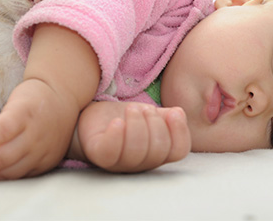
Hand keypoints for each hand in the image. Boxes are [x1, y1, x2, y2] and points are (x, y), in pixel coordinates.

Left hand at [0, 78, 78, 179]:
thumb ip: (0, 125)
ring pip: (13, 169)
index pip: (5, 128)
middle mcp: (36, 133)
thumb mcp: (16, 102)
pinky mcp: (47, 162)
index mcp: (26, 112)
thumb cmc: (31, 100)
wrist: (63, 100)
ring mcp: (43, 149)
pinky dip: (3, 178)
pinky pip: (22, 175)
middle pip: (6, 155)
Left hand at [73, 102, 190, 172]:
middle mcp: (140, 163)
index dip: (180, 132)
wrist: (91, 118)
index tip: (174, 112)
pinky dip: (116, 135)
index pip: (178, 151)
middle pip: (158, 151)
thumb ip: (165, 117)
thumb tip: (178, 113)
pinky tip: (117, 121)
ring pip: (136, 152)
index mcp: (156, 154)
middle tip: (144, 108)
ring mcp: (119, 163)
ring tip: (131, 109)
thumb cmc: (123, 117)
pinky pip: (110, 152)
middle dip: (155, 124)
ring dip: (137, 125)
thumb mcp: (147, 114)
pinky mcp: (98, 155)